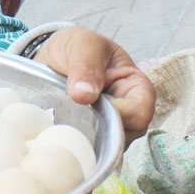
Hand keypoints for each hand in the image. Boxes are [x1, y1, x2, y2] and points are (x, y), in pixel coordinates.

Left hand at [32, 26, 154, 145]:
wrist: (53, 56)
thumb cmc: (76, 46)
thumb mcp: (82, 45)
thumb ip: (85, 66)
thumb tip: (84, 95)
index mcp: (134, 85)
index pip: (140, 110)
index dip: (121, 115)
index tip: (92, 106)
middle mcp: (128, 110)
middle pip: (126, 135)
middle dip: (101, 132)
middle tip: (71, 120)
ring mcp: (109, 125)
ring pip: (107, 146)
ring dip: (86, 140)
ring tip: (62, 126)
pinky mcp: (91, 134)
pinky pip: (89, 148)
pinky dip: (76, 146)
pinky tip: (58, 138)